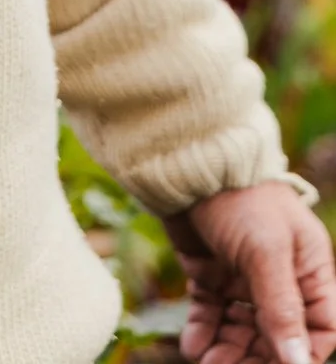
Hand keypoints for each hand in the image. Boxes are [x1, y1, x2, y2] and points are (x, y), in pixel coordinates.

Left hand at [165, 183, 335, 362]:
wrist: (186, 161)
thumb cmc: (239, 196)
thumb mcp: (266, 252)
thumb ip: (282, 307)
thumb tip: (297, 361)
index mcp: (308, 269)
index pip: (319, 327)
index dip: (304, 353)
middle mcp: (279, 277)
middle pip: (278, 335)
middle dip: (258, 357)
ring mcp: (243, 277)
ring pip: (243, 330)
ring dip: (228, 350)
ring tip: (207, 361)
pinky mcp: (210, 274)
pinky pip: (212, 313)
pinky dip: (204, 332)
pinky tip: (194, 346)